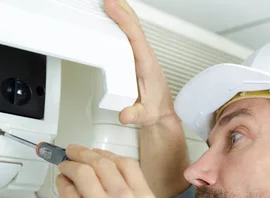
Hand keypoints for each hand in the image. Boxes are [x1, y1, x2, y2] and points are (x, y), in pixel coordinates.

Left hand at [55, 145, 157, 197]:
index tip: (95, 152)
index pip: (126, 163)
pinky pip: (65, 190)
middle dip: (82, 153)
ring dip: (68, 164)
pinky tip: (61, 185)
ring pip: (80, 171)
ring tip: (63, 166)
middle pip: (101, 161)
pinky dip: (61, 184)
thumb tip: (98, 177)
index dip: (106, 154)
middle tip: (72, 152)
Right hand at [104, 0, 178, 127]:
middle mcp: (145, 55)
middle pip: (133, 25)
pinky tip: (114, 13)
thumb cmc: (154, 110)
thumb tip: (125, 115)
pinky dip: (122, 20)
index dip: (123, 20)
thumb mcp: (144, 115)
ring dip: (122, 11)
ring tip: (108, 1)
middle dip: (120, 9)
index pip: (134, 37)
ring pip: (132, 26)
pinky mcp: (137, 55)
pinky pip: (130, 33)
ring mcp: (141, 54)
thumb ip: (134, 115)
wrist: (162, 112)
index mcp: (146, 65)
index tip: (112, 7)